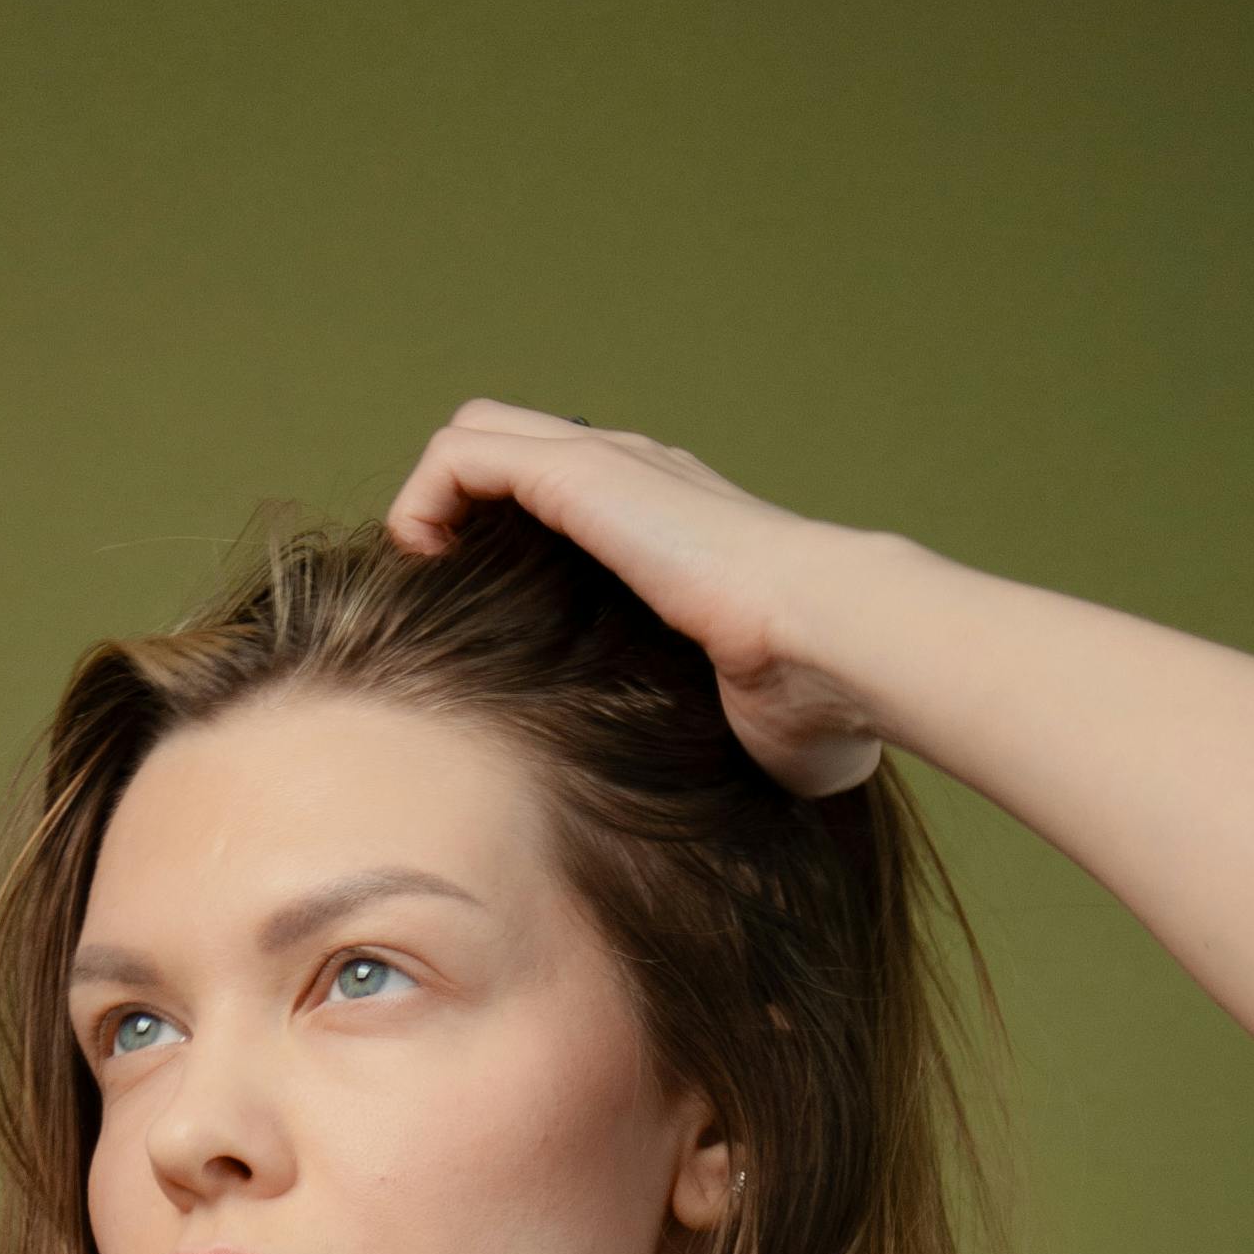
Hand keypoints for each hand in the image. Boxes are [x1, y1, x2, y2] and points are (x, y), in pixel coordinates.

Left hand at [384, 403, 886, 799]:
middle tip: (447, 592)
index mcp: (673, 523)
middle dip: (462, 506)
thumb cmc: (810, 699)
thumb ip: (718, 735)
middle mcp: (637, 476)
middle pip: (514, 442)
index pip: (571, 490)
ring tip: (424, 576)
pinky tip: (423, 564)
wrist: (830, 648)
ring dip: (433, 502)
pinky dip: (423, 498)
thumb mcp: (745, 716)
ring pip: (478, 434)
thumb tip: (720, 819)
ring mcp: (609, 466)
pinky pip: (462, 454)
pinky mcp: (580, 476)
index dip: (513, 537)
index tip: (484, 617)